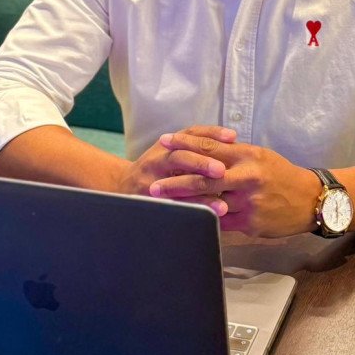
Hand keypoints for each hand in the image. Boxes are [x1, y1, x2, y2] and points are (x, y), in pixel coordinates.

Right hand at [117, 125, 237, 212]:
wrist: (122, 187)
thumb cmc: (156, 168)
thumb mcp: (169, 150)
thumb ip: (195, 145)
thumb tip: (232, 140)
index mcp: (166, 145)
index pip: (189, 135)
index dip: (211, 134)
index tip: (232, 137)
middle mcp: (157, 161)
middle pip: (179, 158)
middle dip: (202, 164)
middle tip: (222, 171)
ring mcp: (151, 184)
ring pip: (175, 188)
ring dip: (200, 198)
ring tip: (222, 206)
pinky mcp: (151, 205)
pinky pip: (172, 209)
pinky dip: (190, 214)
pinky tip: (206, 220)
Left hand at [149, 130, 320, 237]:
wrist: (311, 199)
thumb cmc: (281, 174)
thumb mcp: (259, 156)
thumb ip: (233, 154)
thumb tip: (205, 148)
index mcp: (247, 155)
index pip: (210, 146)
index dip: (185, 144)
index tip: (164, 142)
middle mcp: (246, 177)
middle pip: (204, 178)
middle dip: (176, 182)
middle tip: (153, 185)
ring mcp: (248, 202)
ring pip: (210, 203)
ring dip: (185, 204)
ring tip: (164, 205)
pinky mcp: (251, 224)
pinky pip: (221, 222)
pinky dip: (203, 220)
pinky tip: (188, 220)